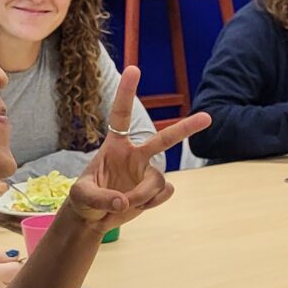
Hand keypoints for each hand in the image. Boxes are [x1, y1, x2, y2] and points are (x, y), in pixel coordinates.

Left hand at [66, 66, 210, 229]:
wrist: (92, 219)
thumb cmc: (82, 199)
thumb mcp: (80, 196)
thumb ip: (101, 197)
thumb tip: (124, 202)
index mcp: (114, 147)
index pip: (121, 115)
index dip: (127, 93)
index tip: (134, 69)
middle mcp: (134, 156)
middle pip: (163, 140)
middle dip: (185, 129)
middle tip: (207, 118)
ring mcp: (146, 172)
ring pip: (157, 180)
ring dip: (142, 195)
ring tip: (124, 204)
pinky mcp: (154, 190)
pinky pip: (164, 193)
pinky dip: (151, 202)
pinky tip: (138, 205)